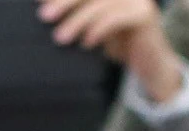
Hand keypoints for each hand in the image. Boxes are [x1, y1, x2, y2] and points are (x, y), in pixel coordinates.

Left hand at [40, 0, 186, 105]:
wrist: (149, 66)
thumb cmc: (118, 44)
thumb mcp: (91, 26)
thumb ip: (74, 13)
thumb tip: (44, 5)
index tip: (39, 1)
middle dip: (65, 1)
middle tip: (44, 17)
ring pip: (101, 3)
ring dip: (78, 20)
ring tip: (60, 38)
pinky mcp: (145, 14)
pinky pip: (117, 17)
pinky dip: (99, 29)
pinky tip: (86, 42)